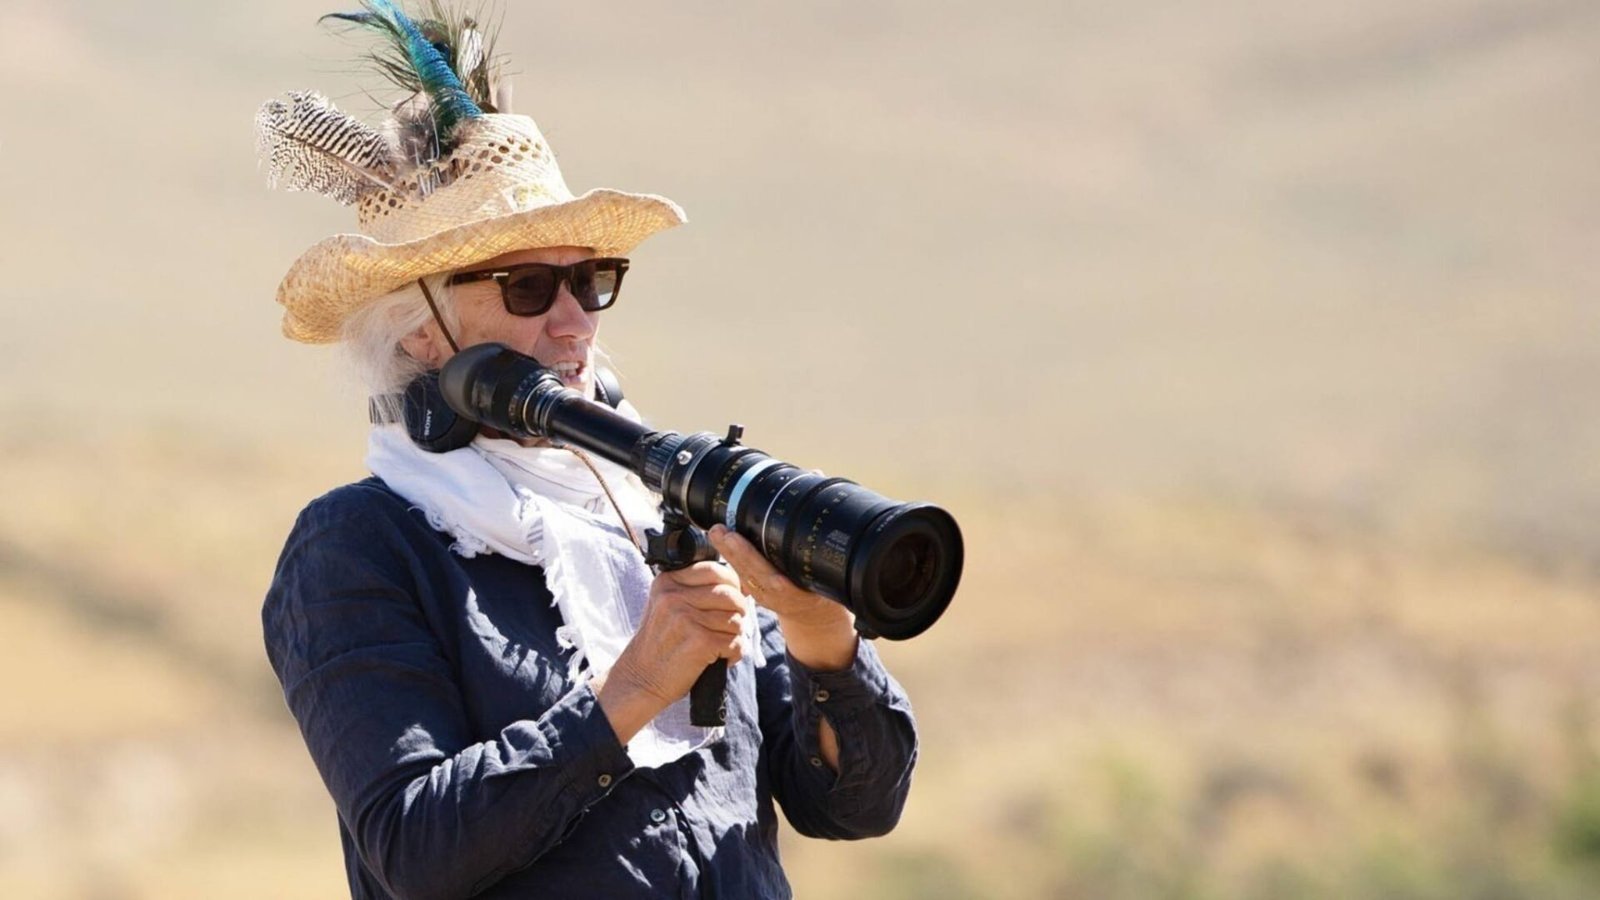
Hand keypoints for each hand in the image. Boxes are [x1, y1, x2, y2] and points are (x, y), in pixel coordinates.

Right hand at [596, 561, 750, 742]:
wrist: (640, 679)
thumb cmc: (660, 644)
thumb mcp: (667, 605)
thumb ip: (696, 590)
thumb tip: (742, 587)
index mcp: (668, 581)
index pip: (715, 570)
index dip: (733, 585)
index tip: (733, 599)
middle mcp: (674, 596)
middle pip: (730, 595)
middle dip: (739, 612)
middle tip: (730, 626)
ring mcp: (686, 618)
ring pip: (736, 620)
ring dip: (734, 636)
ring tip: (720, 645)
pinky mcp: (699, 642)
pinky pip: (735, 643)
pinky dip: (734, 654)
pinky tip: (720, 659)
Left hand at [708, 524, 857, 670]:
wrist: (815, 618)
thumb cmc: (824, 594)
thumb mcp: (830, 586)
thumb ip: (824, 570)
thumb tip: (836, 535)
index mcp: (797, 596)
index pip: (777, 582)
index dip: (761, 568)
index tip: (746, 549)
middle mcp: (777, 597)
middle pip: (754, 574)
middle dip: (738, 553)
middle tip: (723, 532)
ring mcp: (764, 596)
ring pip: (744, 574)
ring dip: (728, 553)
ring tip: (717, 532)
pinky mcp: (756, 592)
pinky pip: (741, 575)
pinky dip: (730, 558)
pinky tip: (720, 541)